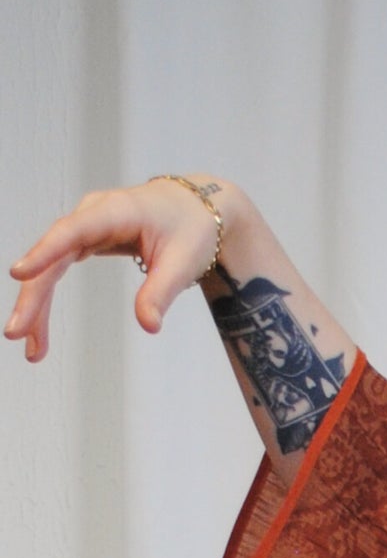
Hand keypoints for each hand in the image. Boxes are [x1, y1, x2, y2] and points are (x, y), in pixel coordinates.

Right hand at [7, 175, 236, 362]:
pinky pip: (57, 269)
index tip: (18, 274)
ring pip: (50, 266)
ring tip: (32, 348)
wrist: (198, 208)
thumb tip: (148, 326)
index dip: (44, 252)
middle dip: (33, 296)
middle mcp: (92, 215)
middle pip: (52, 255)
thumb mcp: (183, 262)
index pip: (72, 232)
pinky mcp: (86, 240)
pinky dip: (48, 299)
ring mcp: (85, 227)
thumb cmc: (192, 228)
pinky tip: (39, 330)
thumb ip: (161, 292)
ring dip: (36, 306)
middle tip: (16, 333)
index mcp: (115, 212)